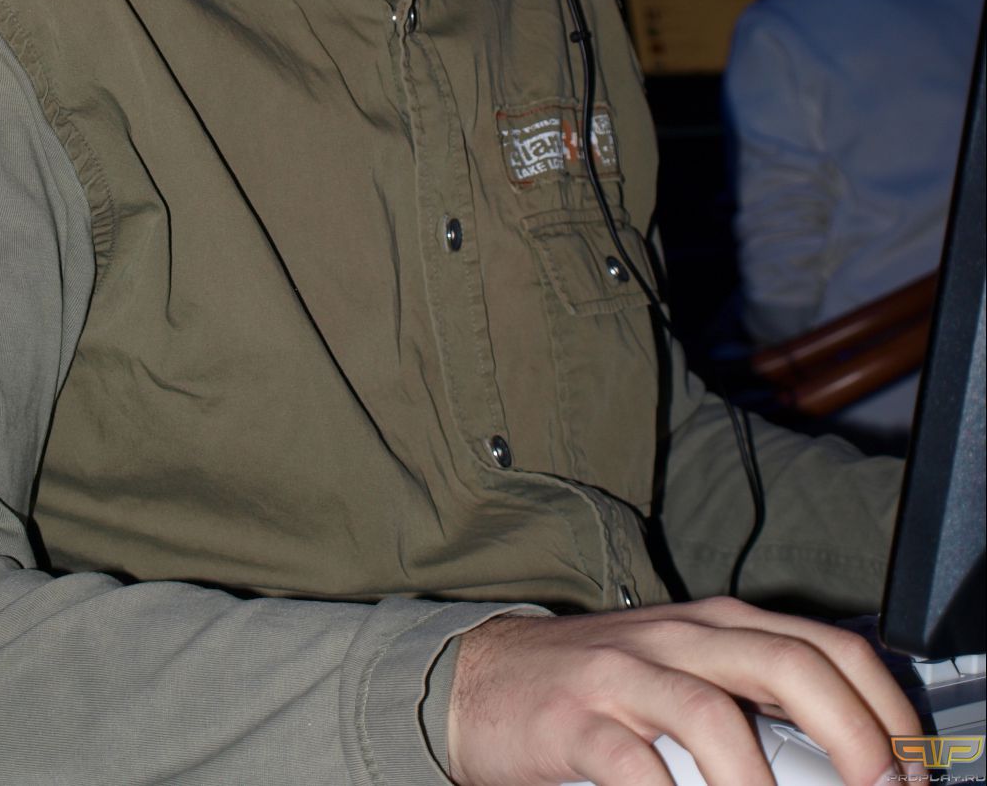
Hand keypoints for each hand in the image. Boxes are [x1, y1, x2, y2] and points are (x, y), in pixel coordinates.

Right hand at [446, 596, 919, 785]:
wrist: (485, 678)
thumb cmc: (601, 688)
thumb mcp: (689, 677)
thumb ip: (756, 702)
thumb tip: (851, 760)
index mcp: (720, 626)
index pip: (829, 645)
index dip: (883, 707)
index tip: (910, 770)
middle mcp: (683, 638)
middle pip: (788, 664)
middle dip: (852, 735)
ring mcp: (627, 673)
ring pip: (713, 712)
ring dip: (760, 785)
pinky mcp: (578, 717)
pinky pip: (634, 762)